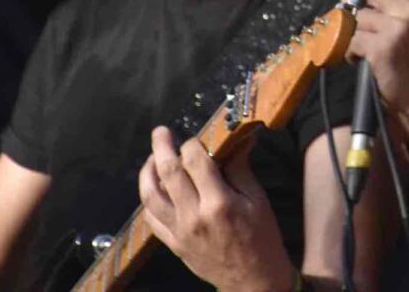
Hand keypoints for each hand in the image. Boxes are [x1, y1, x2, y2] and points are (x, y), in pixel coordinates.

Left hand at [138, 126, 296, 291]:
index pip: (196, 161)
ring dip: (147, 172)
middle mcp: (194, 215)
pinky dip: (148, 200)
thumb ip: (241, 169)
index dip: (193, 143)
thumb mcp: (258, 201)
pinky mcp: (173, 244)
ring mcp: (180, 231)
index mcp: (219, 202)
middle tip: (161, 132)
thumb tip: (239, 140)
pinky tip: (154, 188)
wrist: (252, 280)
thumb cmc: (261, 238)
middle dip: (162, 147)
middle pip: (168, 173)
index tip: (196, 139)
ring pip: (151, 196)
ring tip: (152, 158)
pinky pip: (152, 219)